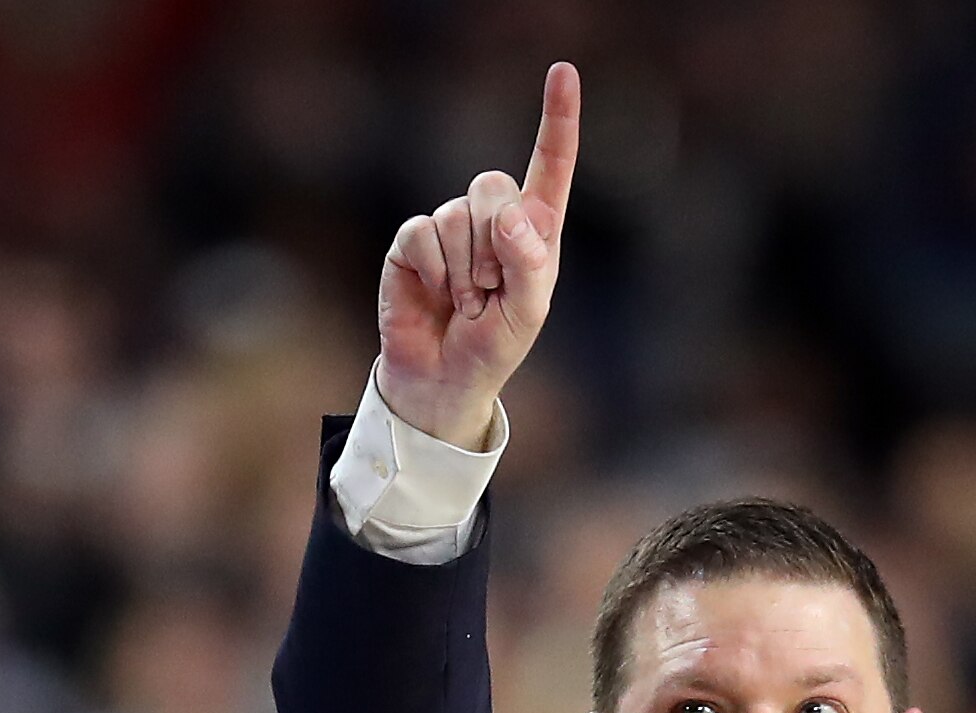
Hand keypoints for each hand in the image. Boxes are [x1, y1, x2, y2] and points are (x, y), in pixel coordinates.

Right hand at [376, 61, 578, 449]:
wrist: (442, 377)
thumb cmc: (494, 347)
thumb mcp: (527, 314)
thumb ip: (528, 264)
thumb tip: (513, 217)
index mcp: (534, 230)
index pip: (549, 165)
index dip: (556, 119)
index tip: (562, 72)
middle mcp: (492, 219)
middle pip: (493, 183)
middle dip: (493, 241)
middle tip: (491, 289)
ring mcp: (451, 227)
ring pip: (457, 214)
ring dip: (464, 268)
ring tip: (466, 303)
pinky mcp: (412, 242)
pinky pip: (421, 233)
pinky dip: (433, 269)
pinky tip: (435, 294)